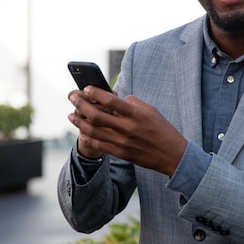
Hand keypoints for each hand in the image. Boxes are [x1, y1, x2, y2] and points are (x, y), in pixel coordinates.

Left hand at [68, 86, 187, 175]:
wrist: (172, 155)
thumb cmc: (162, 129)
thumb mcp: (151, 110)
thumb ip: (132, 103)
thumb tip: (114, 99)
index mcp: (136, 114)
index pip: (111, 100)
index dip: (95, 93)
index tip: (86, 88)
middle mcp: (127, 128)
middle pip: (96, 115)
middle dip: (80, 104)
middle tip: (71, 97)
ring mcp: (122, 142)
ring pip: (93, 130)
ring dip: (79, 121)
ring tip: (71, 114)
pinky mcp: (120, 153)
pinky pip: (98, 145)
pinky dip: (87, 137)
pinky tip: (82, 131)